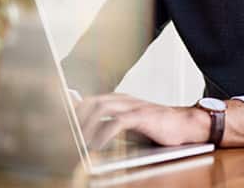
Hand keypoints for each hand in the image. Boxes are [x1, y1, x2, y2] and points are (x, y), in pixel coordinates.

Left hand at [75, 93, 209, 149]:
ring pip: (102, 107)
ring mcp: (133, 106)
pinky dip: (104, 133)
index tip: (58, 124)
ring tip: (79, 142)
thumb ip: (108, 125)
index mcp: (118, 100)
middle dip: (76, 118)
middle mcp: (123, 99)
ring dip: (87, 125)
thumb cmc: (156, 128)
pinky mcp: (143, 116)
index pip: (88, 101)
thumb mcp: (128, 126)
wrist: (185, 125)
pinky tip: (97, 144)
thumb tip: (85, 132)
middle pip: (91, 102)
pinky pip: (118, 121)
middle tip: (67, 136)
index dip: (72, 111)